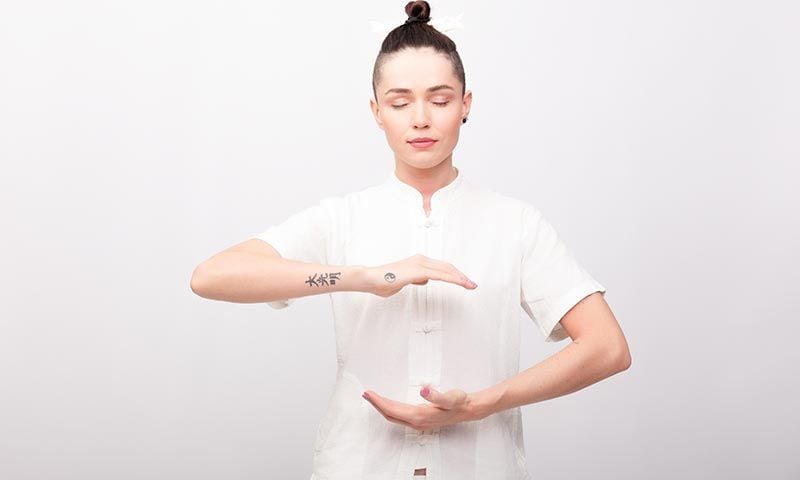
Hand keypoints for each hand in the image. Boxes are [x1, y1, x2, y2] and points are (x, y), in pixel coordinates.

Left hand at [361, 385, 476, 431]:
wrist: (468, 409)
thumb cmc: (459, 402)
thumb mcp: (451, 397)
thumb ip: (437, 396)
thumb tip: (424, 391)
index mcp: (419, 416)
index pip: (393, 410)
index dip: (379, 402)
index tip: (369, 393)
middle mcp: (416, 421)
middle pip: (390, 414)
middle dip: (376, 404)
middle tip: (366, 393)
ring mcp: (417, 421)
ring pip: (394, 415)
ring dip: (382, 406)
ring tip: (372, 397)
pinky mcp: (420, 419)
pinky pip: (399, 415)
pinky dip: (390, 408)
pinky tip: (388, 403)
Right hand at [363, 254, 477, 297]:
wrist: (370, 279)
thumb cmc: (382, 282)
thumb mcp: (403, 282)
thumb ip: (415, 280)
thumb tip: (423, 280)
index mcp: (418, 262)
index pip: (441, 267)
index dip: (454, 274)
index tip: (464, 282)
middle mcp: (421, 260)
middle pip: (447, 267)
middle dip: (461, 276)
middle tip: (472, 284)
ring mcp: (420, 264)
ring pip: (446, 270)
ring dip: (460, 278)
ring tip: (470, 285)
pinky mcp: (418, 270)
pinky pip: (440, 275)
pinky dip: (453, 279)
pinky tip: (461, 283)